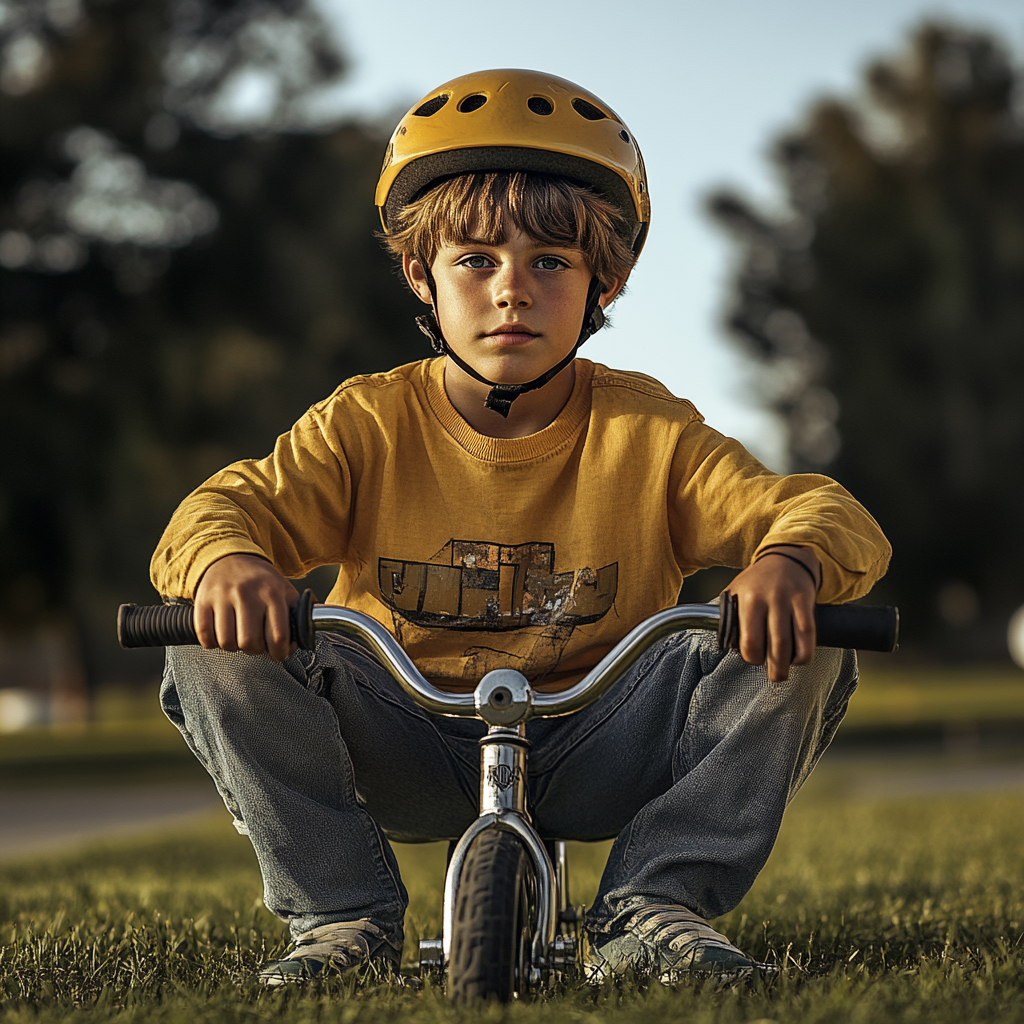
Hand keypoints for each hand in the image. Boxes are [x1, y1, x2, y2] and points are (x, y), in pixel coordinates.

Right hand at [193, 553, 300, 660]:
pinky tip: (220, 633)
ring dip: (233, 647)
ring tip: (238, 636)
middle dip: (255, 650)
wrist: (229, 557)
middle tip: (256, 642)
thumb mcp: (284, 589)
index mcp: (272, 593)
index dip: (280, 652)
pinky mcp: (203, 601)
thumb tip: (306, 635)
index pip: (278, 636)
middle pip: (250, 643)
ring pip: (227, 642)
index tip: (279, 652)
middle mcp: (247, 594)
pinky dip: (212, 642)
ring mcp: (222, 597)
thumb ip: (297, 612)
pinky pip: (205, 635)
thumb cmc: (260, 579)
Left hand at [725, 545, 819, 681]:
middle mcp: (768, 599)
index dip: (751, 656)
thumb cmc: (756, 581)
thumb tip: (724, 645)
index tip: (753, 659)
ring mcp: (788, 600)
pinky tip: (800, 657)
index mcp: (747, 599)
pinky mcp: (805, 602)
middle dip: (773, 667)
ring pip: (791, 642)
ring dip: (788, 663)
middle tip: (774, 675)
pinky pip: (807, 634)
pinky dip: (805, 651)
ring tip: (784, 672)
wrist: (785, 558)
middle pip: (772, 644)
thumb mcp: (735, 592)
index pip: (749, 640)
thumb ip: (729, 617)